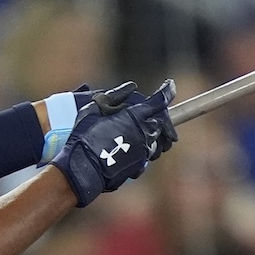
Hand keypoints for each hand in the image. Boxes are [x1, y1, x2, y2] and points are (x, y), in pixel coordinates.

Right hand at [50, 79, 177, 206]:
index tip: (170, 85)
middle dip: (160, 118)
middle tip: (151, 115)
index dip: (167, 91)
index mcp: (135, 116)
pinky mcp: (141, 165)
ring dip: (153, 135)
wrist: (84, 169)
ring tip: (138, 133)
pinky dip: (142, 150)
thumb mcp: (94, 109)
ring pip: (158, 140)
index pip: (159, 101)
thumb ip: (115, 95)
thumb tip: (131, 87)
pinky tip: (129, 149)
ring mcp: (144, 151)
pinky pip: (147, 155)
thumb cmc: (85, 137)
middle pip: (163, 123)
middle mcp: (144, 132)